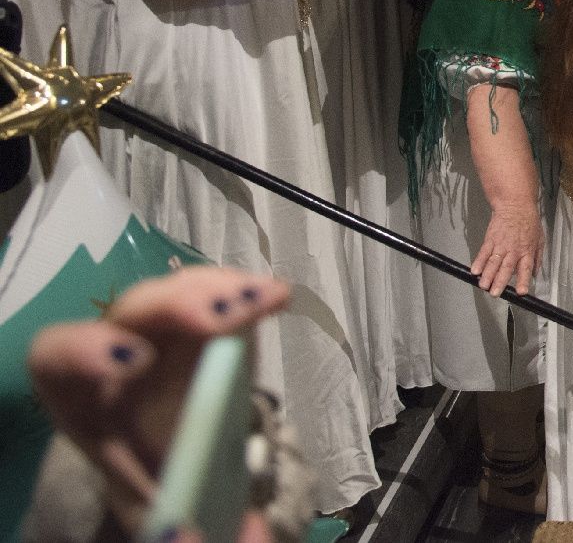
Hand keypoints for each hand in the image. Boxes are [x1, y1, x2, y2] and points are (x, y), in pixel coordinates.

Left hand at [28, 267, 290, 537]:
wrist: (183, 472)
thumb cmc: (160, 490)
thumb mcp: (155, 512)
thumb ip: (171, 530)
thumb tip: (200, 534)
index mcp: (84, 400)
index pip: (58, 356)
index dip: (87, 349)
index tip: (137, 362)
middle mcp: (119, 353)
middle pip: (133, 311)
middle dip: (174, 307)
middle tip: (221, 319)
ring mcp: (168, 330)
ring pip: (180, 292)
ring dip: (219, 293)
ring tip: (261, 301)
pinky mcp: (211, 318)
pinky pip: (222, 291)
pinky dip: (249, 291)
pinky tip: (276, 297)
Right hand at [472, 203, 544, 296]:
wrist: (515, 204)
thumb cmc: (529, 221)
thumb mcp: (539, 239)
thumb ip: (537, 258)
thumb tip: (535, 274)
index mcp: (527, 251)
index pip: (525, 269)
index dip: (523, 281)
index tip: (520, 292)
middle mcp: (514, 250)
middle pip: (506, 268)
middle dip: (500, 282)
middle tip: (495, 293)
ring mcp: (501, 244)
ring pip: (493, 262)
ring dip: (487, 275)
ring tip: (483, 286)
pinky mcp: (490, 239)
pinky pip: (483, 252)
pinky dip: (478, 262)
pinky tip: (474, 271)